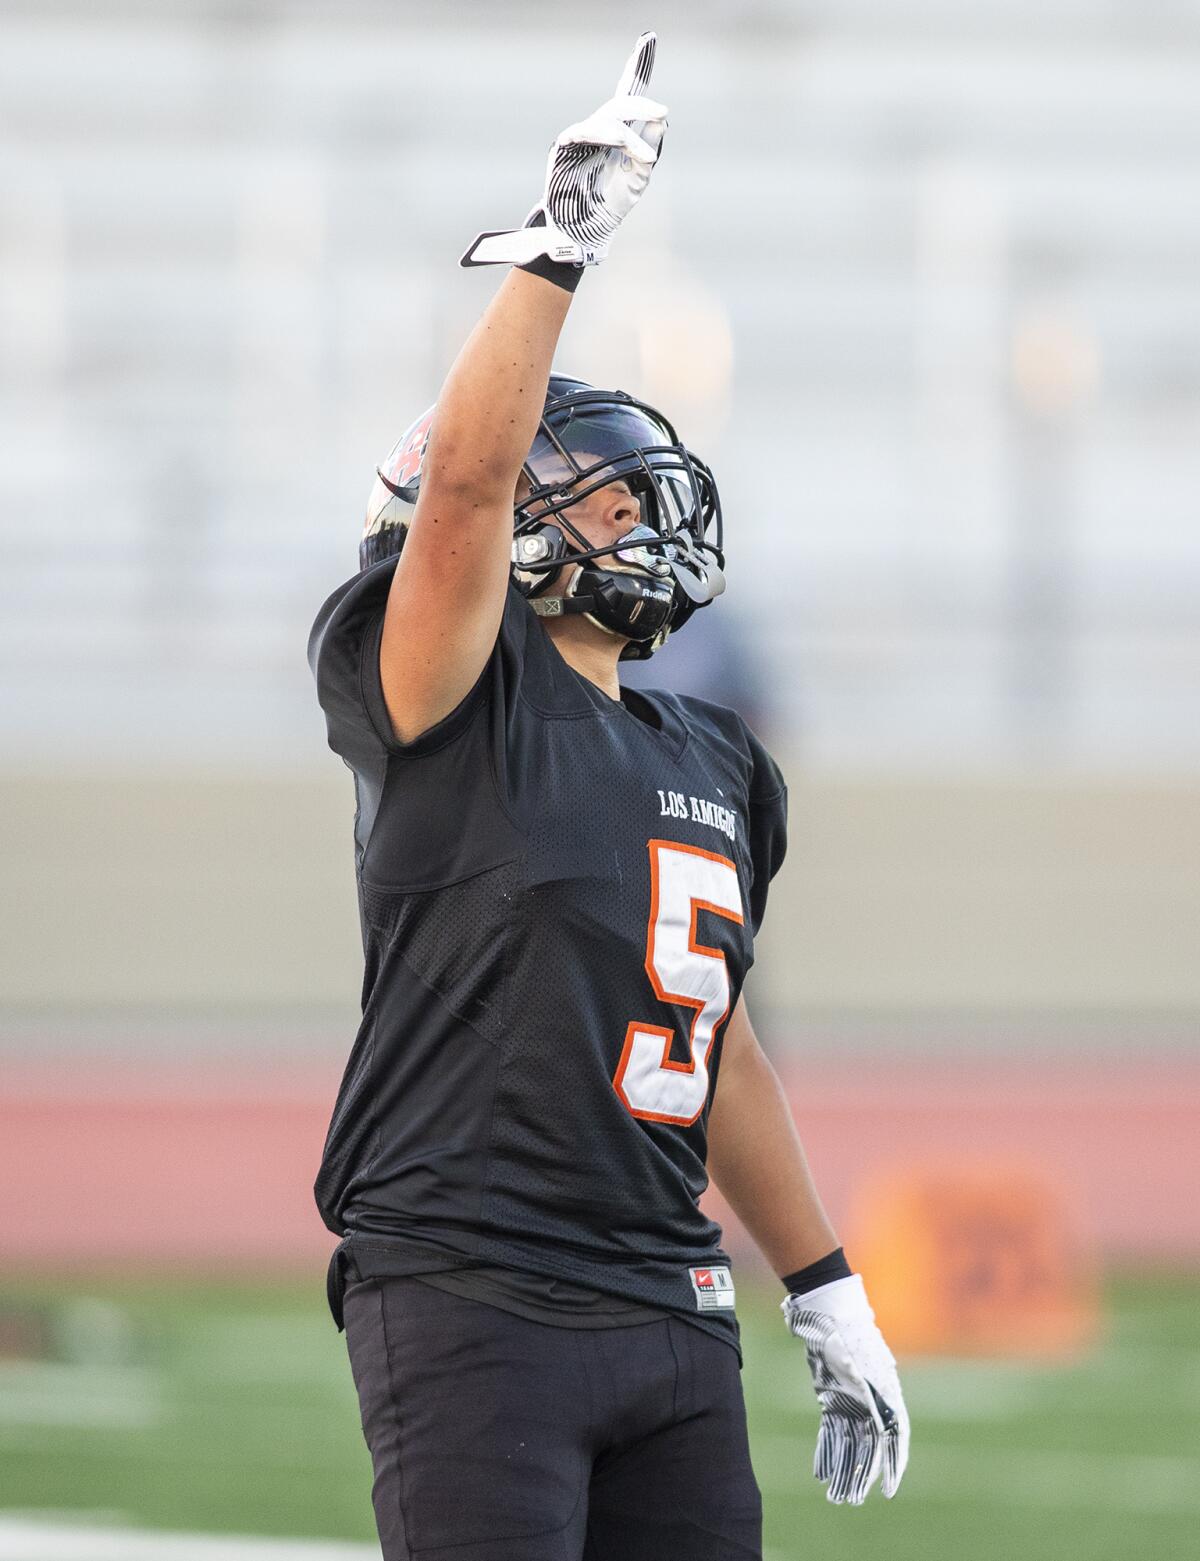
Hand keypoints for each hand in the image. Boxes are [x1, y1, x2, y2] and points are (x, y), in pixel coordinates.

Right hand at [461, 32, 667, 268]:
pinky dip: (607, 138)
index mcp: (617, 134)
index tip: (649, 39)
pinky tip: (621, 145)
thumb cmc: (608, 208)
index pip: (629, 96)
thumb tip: (662, 120)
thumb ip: (649, 150)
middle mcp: (599, 131)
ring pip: (606, 120)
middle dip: (641, 104)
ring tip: (643, 156)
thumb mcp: (638, 179)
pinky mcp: (565, 148)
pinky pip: (586, 133)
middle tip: (662, 113)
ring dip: (627, 134)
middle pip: (621, 103)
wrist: (583, 233)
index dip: (638, 68)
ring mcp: (580, 137)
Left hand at [782, 1274, 910, 1504]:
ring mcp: (851, 1398)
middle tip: (851, 1501)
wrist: (827, 1306)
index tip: (888, 1490)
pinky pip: (832, 1429)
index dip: (893, 1465)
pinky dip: (827, 1450)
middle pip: (868, 1445)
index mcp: (884, 1392)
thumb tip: (883, 1425)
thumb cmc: (846, 1331)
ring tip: (835, 1495)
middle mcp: (870, 1399)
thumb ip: (870, 1393)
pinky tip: (821, 1472)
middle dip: (861, 1474)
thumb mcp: (858, 1363)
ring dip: (843, 1468)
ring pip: (849, 1442)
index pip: (894, 1437)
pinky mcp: (831, 1395)